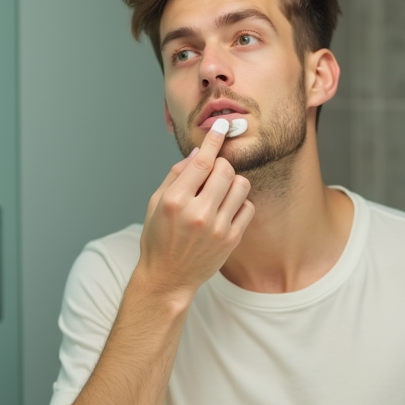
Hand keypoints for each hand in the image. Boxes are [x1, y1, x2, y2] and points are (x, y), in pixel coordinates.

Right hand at [136, 120, 254, 298]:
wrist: (168, 278)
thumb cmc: (158, 238)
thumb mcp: (156, 203)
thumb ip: (176, 175)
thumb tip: (200, 152)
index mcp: (175, 201)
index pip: (201, 162)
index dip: (214, 140)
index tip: (223, 126)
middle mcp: (197, 213)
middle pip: (225, 170)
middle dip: (221, 166)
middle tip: (212, 174)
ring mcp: (217, 228)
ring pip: (241, 185)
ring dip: (233, 182)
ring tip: (220, 192)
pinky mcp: (231, 239)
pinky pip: (248, 207)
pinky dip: (239, 202)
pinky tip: (226, 209)